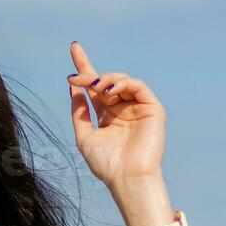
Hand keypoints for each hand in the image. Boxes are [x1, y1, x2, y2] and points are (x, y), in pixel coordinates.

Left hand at [66, 40, 165, 184]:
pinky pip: (138, 86)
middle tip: (76, 78)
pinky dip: (124, 83)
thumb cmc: (106, 164)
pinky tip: (110, 89)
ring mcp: (138, 107)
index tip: (74, 48)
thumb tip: (73, 88)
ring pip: (122, 80)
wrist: (127, 178)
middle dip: (89, 76)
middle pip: (106, 81)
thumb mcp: (84, 135)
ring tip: (96, 88)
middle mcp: (123, 109)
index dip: (85, 67)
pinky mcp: (152, 108)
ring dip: (106, 79)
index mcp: (107, 115)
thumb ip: (79, 112)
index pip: (95, 87)